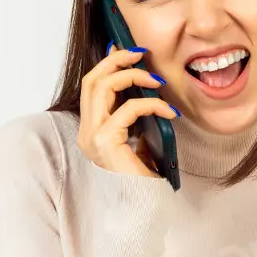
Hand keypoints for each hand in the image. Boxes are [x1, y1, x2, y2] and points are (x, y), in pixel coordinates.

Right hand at [76, 43, 179, 177]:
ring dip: (131, 76)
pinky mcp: (106, 143)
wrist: (144, 207)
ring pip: (102, 87)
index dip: (107, 63)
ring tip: (156, 80)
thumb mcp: (138, 139)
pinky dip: (151, 105)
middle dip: (116, 60)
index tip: (125, 48)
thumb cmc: (143, 177)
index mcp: (91, 130)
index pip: (91, 86)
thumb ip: (134, 117)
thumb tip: (144, 88)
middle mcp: (86, 133)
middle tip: (140, 54)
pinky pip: (128, 110)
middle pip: (92, 80)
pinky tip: (169, 112)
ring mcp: (93, 138)